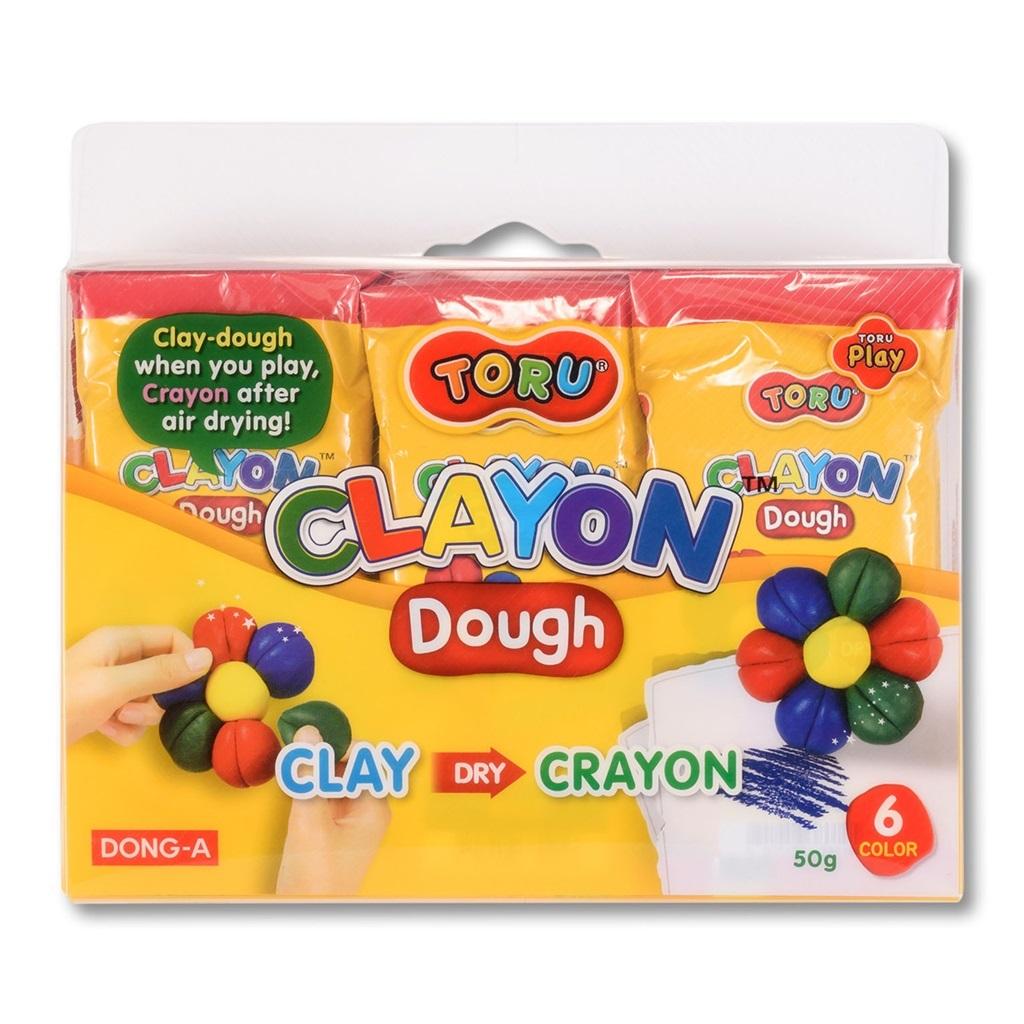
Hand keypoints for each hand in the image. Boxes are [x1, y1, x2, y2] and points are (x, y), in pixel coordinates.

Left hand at [65, 625, 212, 745]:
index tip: (194, 686)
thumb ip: (161, 672)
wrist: (27, 739)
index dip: (186, 660)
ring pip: (151, 697)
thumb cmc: (62, 704)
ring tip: (117, 720)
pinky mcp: (104, 709)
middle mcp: (117, 659)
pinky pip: (134, 717)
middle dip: (159, 695)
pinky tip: (107, 731)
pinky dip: (127, 728)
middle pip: (164, 671)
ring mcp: (110, 685)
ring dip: (142, 715)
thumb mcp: (114, 686)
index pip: (171, 639)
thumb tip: (205, 658)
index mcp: (119, 641)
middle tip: (141, 707)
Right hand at [276, 726, 390, 896]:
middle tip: (297, 753)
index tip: (310, 739)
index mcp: (374, 806)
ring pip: (334, 780)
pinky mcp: (333, 829)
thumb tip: (308, 733)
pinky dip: (309, 788)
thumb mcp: (310, 821)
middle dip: (323, 755)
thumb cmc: (317, 879)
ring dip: (314, 771)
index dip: (338, 743)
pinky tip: (294, 788)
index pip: (364, 756)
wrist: (307, 918)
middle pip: (349, 765)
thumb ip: (309, 775)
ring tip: (293, 771)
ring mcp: (350, 821)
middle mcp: (367, 811)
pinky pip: (325, 796)